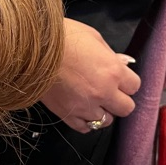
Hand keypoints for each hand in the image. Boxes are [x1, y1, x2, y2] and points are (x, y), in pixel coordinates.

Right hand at [40, 18, 140, 132]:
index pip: (135, 86)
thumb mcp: (93, 36)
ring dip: (102, 110)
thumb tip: (122, 63)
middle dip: (119, 99)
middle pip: (126, 108)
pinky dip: (85, 120)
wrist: (30, 47)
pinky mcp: (66, 114)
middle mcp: (102, 92)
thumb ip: (110, 54)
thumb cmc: (61, 36)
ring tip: (92, 99)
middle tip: (108, 89)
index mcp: (112, 71)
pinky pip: (85, 128)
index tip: (118, 76)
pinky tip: (80, 108)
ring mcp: (84, 106)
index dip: (127, 81)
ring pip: (106, 121)